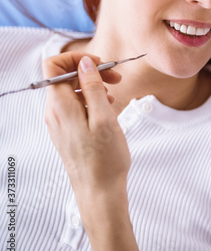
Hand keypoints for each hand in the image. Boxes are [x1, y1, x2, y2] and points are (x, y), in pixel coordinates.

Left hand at [42, 52, 128, 199]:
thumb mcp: (104, 117)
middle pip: (65, 78)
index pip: (54, 66)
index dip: (76, 59)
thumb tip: (85, 63)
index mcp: (60, 106)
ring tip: (114, 96)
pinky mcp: (67, 131)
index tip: (99, 63)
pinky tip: (107, 110)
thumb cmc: (104, 158)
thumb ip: (93, 87)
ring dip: (93, 87)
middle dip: (90, 72)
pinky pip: (75, 107)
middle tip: (116, 77)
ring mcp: (60, 123)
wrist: (99, 191)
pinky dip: (91, 101)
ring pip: (72, 92)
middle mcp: (55, 113)